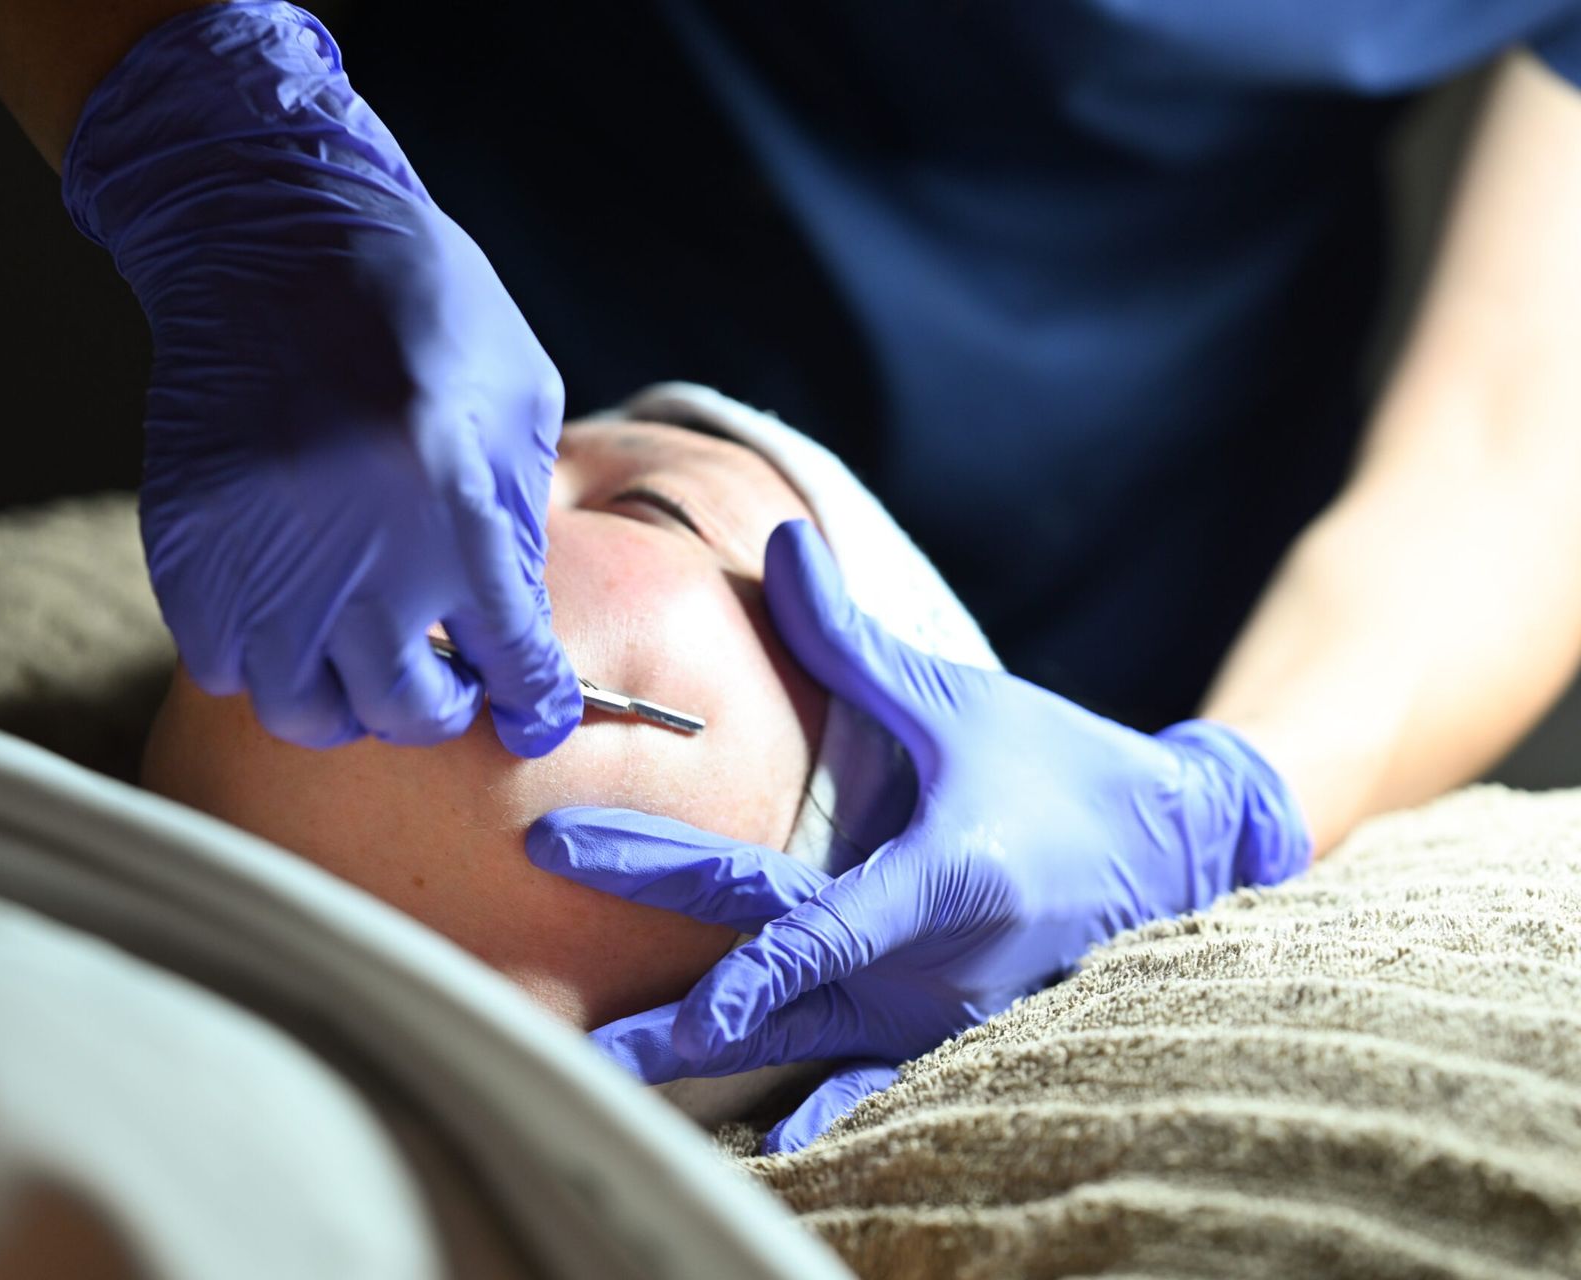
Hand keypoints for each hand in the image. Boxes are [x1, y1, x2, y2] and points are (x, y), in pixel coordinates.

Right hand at [63, 3, 578, 754]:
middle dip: (434, 705)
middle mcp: (356, 554)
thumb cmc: (417, 302)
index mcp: (454, 511)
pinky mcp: (187, 546)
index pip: (511, 662)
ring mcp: (259, 558)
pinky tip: (288, 607)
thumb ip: (517, 523)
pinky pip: (218, 662)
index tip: (531, 716)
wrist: (267, 229)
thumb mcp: (518, 399)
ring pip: (298, 708)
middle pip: (399, 710)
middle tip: (442, 674)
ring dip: (341, 698)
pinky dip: (259, 655)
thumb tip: (512, 630)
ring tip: (358, 651)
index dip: (532, 705)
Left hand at [528, 520, 1308, 1148]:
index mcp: (932, 882)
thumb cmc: (1062, 768)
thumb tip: (782, 542)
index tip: (561, 855)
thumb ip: (853, 641)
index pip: (780, 903)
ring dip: (706, 1079)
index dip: (665, 879)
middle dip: (664, 1024)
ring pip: (802, 1059)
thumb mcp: (956, 703)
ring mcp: (940, 1021)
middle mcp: (929, 970)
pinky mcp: (951, 1043)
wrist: (1180, 853)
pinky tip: (753, 1156)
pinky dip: (809, 1120)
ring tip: (610, 1094)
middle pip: (770, 999)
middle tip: (559, 1038)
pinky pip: (866, 1091)